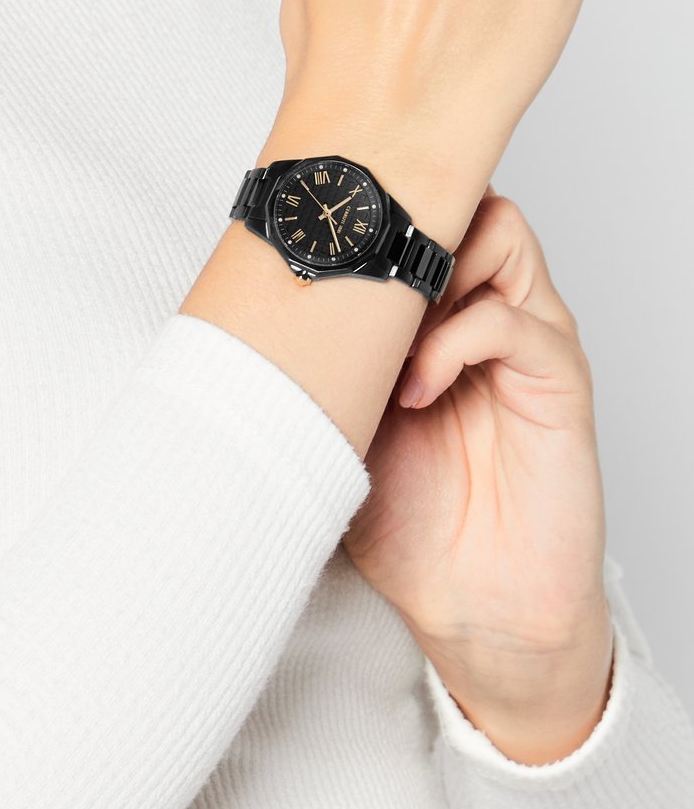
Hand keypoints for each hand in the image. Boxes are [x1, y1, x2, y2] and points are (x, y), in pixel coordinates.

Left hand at [342, 189, 614, 762]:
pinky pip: (515, 321)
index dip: (366, 212)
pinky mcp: (559, 381)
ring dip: (432, 270)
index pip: (413, 218)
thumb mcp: (338, 430)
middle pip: (460, 200)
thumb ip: (322, 369)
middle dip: (400, 223)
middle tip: (348, 275)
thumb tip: (248, 316)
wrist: (476, 608)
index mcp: (433, 318)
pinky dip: (456, 342)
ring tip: (387, 342)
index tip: (307, 236)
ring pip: (499, 233)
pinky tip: (417, 391)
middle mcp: (483, 314)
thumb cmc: (411, 524)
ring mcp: (526, 342)